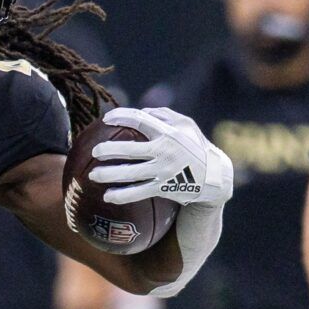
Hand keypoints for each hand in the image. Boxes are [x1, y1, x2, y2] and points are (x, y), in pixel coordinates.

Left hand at [89, 107, 234, 207]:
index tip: (105, 120)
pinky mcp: (164, 188)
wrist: (215, 178)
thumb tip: (142, 111)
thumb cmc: (196, 148)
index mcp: (169, 132)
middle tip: (95, 151)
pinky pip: (138, 192)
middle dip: (108, 150)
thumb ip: (165, 116)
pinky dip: (122, 195)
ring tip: (92, 176)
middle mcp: (165, 151)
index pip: (140, 120)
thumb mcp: (187, 127)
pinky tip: (107, 196)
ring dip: (108, 175)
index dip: (120, 117)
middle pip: (129, 149)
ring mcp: (163, 171)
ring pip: (130, 173)